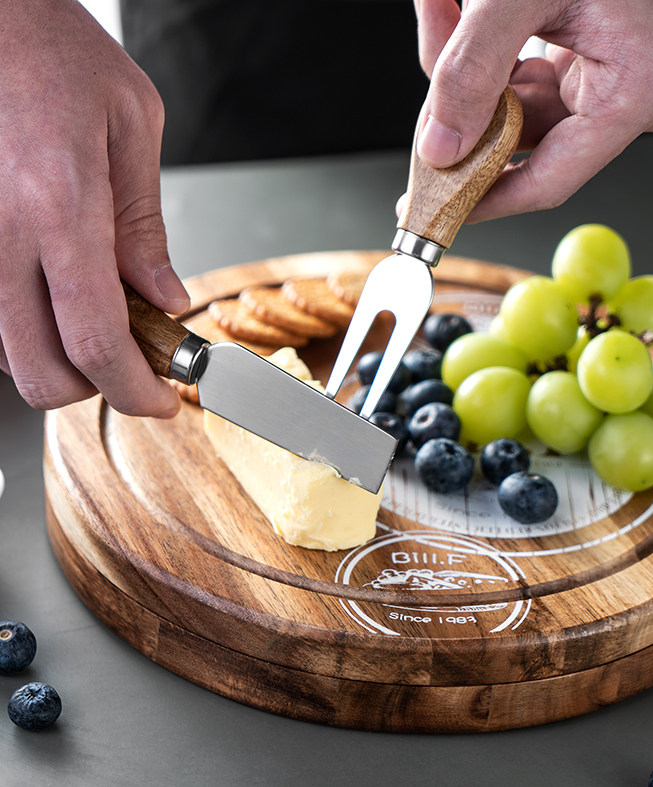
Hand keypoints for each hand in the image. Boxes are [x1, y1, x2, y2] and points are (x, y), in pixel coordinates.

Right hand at [0, 0, 188, 416]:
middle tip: (130, 362)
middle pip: (41, 374)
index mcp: (58, 206)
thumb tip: (165, 301)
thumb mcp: (130, 125)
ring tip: (95, 316)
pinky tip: (51, 292)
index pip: (97, 342)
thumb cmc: (50, 49)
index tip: (160, 401)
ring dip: (58, 358)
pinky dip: (24, 326)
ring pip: (6, 356)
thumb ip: (145, 227)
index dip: (134, 392)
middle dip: (95, 388)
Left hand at [412, 0, 652, 220]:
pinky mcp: (604, 64)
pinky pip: (533, 83)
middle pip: (528, 143)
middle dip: (467, 115)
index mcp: (637, 92)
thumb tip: (439, 149)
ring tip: (440, 12)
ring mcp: (623, 82)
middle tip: (422, 102)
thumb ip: (471, 68)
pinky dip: (492, 58)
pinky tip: (458, 14)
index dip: (485, 200)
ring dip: (472, 75)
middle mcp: (640, 98)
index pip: (549, 181)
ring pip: (522, 111)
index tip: (436, 213)